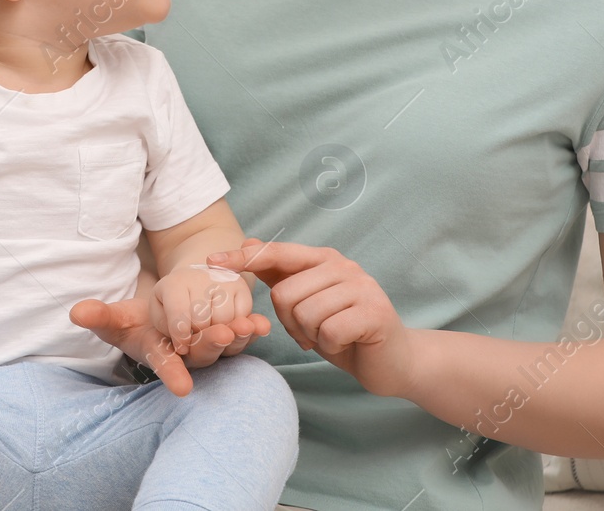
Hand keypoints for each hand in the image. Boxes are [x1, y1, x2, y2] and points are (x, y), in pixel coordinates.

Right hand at [69, 293, 269, 396]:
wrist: (163, 317)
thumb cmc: (137, 321)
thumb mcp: (116, 317)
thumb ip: (99, 316)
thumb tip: (76, 312)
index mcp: (160, 353)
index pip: (166, 366)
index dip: (173, 375)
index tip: (183, 388)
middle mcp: (186, 357)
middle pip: (201, 355)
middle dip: (211, 346)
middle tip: (220, 334)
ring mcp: (209, 350)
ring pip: (225, 349)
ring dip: (237, 338)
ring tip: (248, 326)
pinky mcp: (227, 340)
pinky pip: (241, 339)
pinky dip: (253, 332)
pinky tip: (264, 324)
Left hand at [150, 263, 255, 355]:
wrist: (193, 280)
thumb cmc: (174, 305)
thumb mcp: (161, 316)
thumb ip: (168, 331)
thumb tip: (185, 347)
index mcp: (173, 284)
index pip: (178, 313)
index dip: (180, 336)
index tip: (182, 348)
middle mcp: (200, 277)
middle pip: (203, 322)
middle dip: (199, 337)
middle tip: (195, 335)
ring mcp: (223, 280)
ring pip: (225, 322)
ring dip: (217, 334)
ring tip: (208, 327)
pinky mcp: (242, 286)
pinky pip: (243, 317)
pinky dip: (234, 328)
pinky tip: (223, 322)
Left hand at [206, 237, 417, 398]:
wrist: (392, 361)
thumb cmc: (344, 331)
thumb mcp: (308, 303)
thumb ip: (281, 275)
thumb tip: (247, 242)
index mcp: (324, 260)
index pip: (277, 253)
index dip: (244, 259)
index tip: (211, 261)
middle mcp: (344, 266)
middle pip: (284, 293)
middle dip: (290, 322)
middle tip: (310, 332)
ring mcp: (362, 287)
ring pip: (305, 313)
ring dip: (311, 335)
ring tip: (328, 336)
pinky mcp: (374, 312)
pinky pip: (328, 331)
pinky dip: (329, 345)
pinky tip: (344, 343)